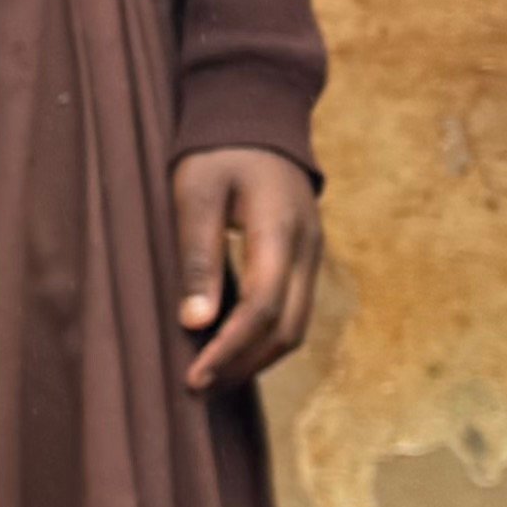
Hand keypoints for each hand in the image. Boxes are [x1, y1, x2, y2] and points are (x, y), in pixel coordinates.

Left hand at [167, 144, 322, 390]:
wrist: (257, 121)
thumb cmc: (218, 155)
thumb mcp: (196, 195)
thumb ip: (197, 256)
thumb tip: (196, 321)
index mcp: (279, 231)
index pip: (262, 308)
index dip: (229, 349)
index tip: (194, 376)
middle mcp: (307, 249)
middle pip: (287, 328)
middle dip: (244, 364)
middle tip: (198, 386)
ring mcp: (312, 255)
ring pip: (297, 326)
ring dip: (257, 358)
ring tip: (212, 376)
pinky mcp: (306, 258)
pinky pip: (295, 311)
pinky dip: (266, 338)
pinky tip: (233, 348)